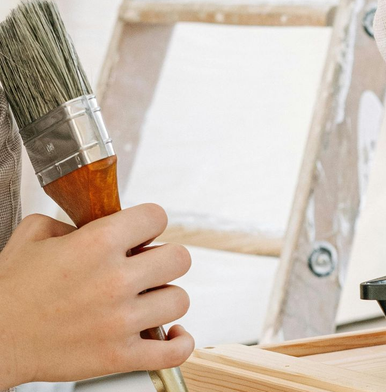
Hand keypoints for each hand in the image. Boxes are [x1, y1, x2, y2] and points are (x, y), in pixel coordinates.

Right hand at [0, 204, 192, 385]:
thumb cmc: (10, 290)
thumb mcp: (34, 235)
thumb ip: (72, 220)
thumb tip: (97, 223)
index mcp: (98, 243)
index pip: (157, 217)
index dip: (148, 224)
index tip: (139, 235)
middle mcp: (115, 280)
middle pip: (179, 258)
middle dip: (162, 260)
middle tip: (142, 269)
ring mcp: (121, 321)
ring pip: (179, 299)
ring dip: (165, 298)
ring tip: (145, 300)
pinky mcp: (119, 357)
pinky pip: (174, 351)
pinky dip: (180, 343)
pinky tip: (171, 334)